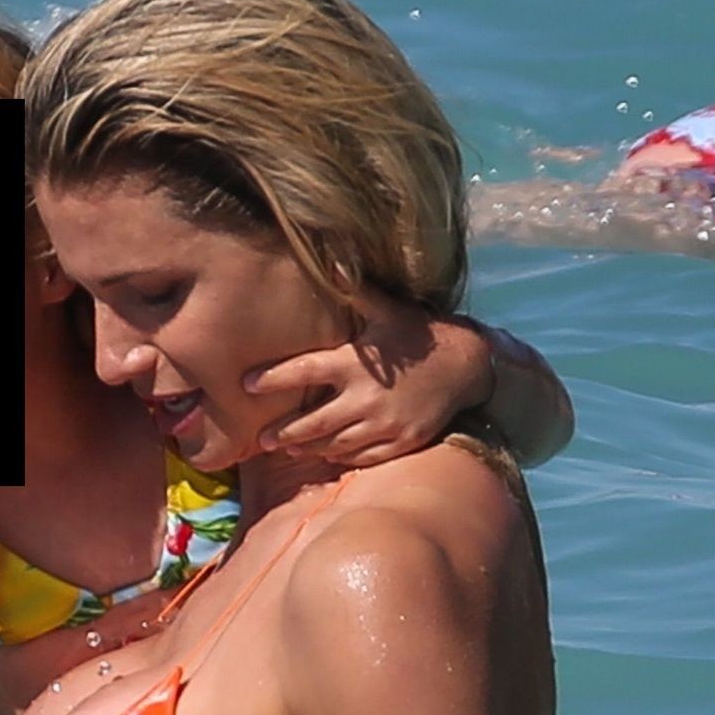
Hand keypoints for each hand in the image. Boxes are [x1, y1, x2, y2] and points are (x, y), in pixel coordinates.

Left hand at [244, 289, 489, 467]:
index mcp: (356, 364)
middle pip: (313, 423)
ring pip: (335, 445)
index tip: (247, 384)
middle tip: (259, 440)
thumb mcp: (387, 310)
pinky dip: (341, 456)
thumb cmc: (415, 335)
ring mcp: (385, 424)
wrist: (467, 365)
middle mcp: (367, 398)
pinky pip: (363, 457)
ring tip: (286, 448)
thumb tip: (330, 258)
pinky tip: (325, 454)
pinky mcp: (401, 442)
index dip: (273, 379)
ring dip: (308, 448)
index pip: (304, 372)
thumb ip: (355, 291)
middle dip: (283, 433)